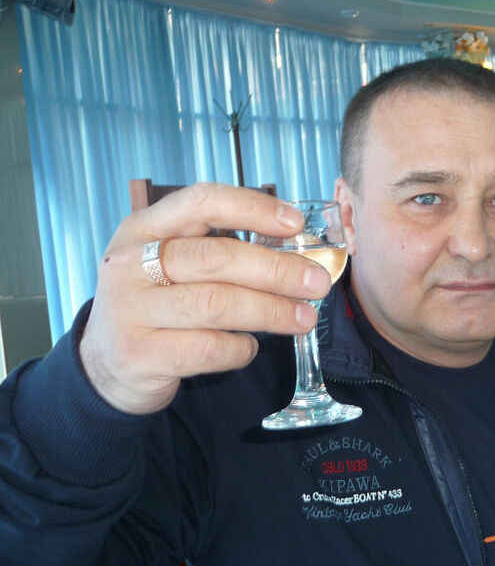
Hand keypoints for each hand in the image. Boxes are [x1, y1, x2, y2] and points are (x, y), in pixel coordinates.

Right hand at [79, 183, 332, 415]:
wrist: (106, 364)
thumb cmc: (158, 304)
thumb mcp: (172, 264)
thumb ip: (220, 250)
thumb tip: (298, 251)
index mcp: (143, 228)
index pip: (202, 201)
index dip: (253, 208)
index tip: (295, 223)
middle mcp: (130, 263)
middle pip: (217, 258)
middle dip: (277, 270)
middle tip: (316, 282)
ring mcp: (130, 309)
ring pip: (217, 304)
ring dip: (271, 311)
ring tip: (304, 318)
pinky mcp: (139, 354)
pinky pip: (207, 348)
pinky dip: (239, 347)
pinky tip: (249, 346)